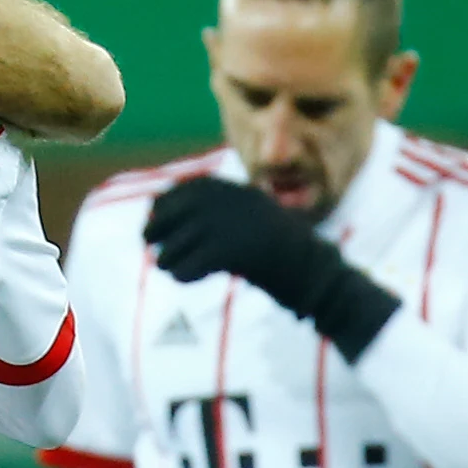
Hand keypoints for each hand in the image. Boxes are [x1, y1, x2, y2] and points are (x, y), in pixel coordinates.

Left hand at [142, 177, 399, 358]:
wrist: (318, 273)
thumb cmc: (285, 253)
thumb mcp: (254, 219)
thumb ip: (223, 213)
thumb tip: (176, 216)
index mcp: (239, 191)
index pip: (187, 189)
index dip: (164, 204)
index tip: (153, 218)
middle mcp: (233, 201)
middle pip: (175, 212)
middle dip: (155, 227)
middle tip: (148, 244)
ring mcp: (233, 225)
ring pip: (178, 242)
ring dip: (167, 257)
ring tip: (169, 267)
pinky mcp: (233, 252)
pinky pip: (190, 264)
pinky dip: (182, 273)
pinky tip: (186, 278)